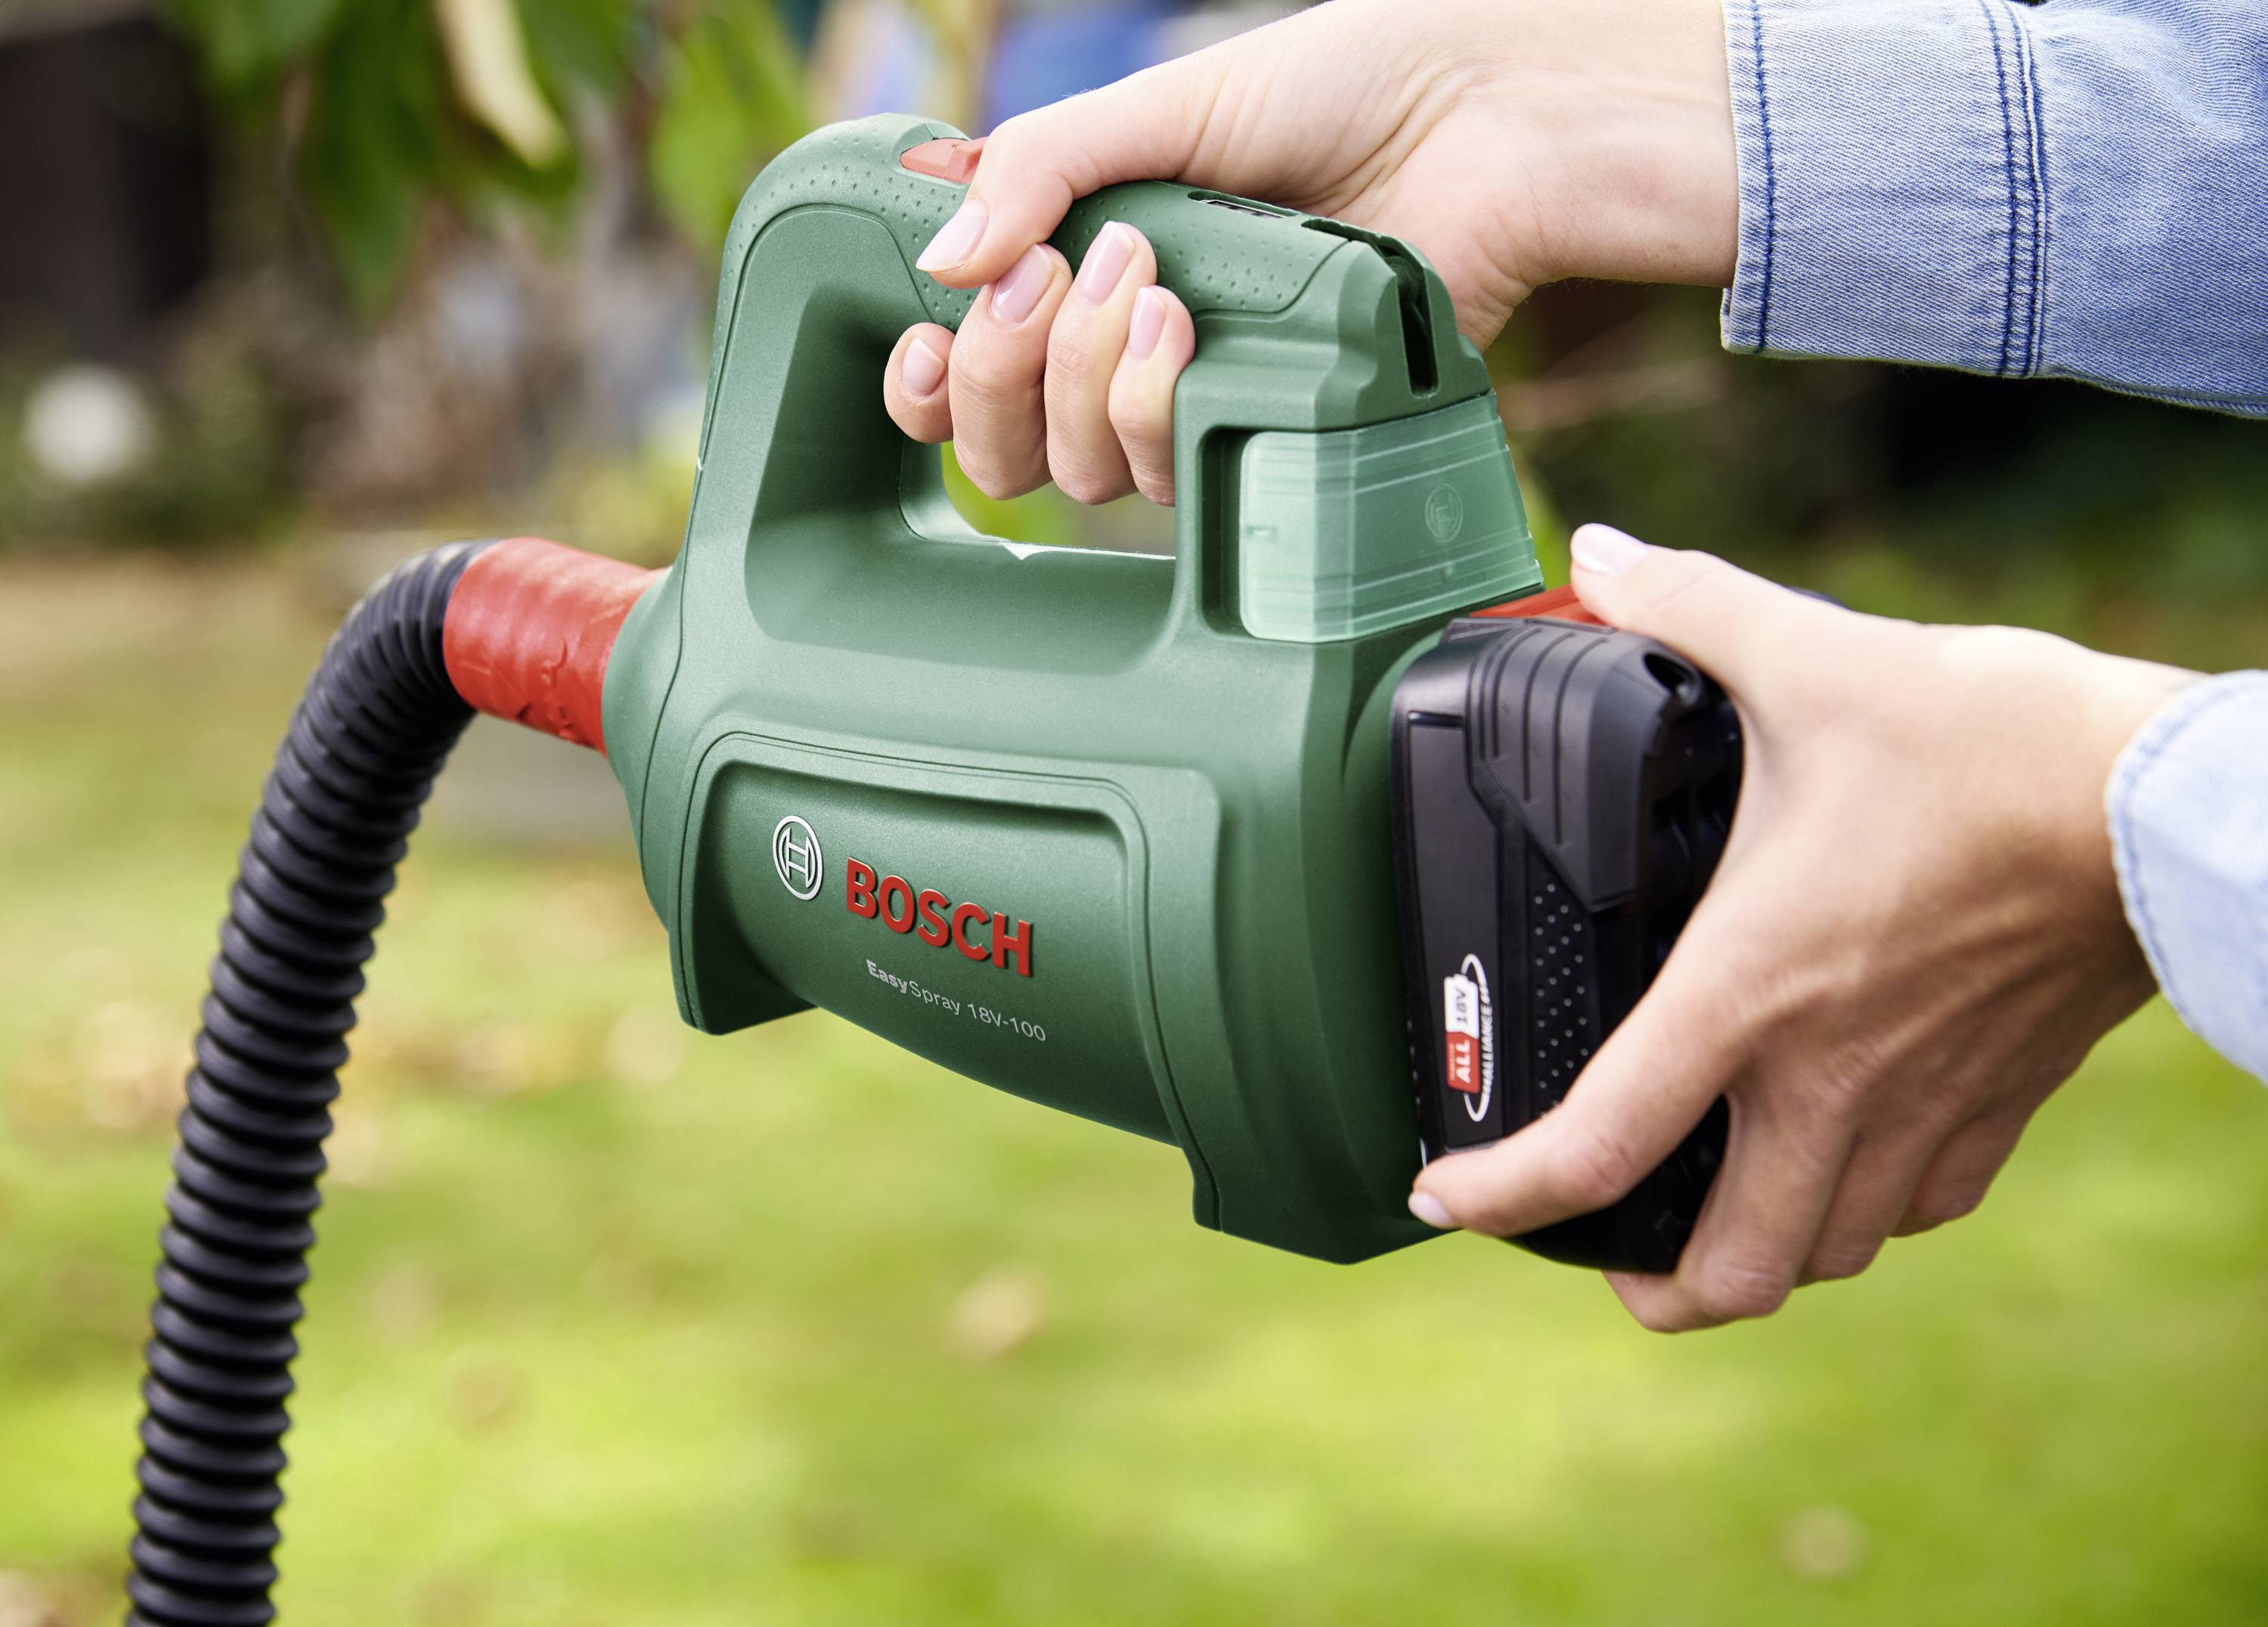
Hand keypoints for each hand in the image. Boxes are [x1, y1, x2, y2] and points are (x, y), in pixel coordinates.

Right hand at [884, 0, 1738, 503]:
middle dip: (1006, 369)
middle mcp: (1121, 357)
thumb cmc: (1328, 95)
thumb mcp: (1159, 107)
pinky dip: (1157, 415)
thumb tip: (941, 261)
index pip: (961, 377)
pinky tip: (1188, 342)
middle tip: (1062, 274)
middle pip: (1002, 448)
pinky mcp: (1267, 444)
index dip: (926, 385)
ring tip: (1157, 289)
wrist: (1473, 126)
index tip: (926, 338)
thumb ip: (1039, 169)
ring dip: (1088, 384)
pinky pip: (1172, 486)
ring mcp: (1193, 408)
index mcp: (1078, 274)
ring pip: (1080, 474)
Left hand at [1407, 525, 2195, 1331]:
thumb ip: (1687, 605)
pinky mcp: (2003, 1102)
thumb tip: (1599, 552)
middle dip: (1653, 1292)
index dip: (1499, 1196)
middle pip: (1731, 1274)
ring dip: (1758, 1255)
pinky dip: (1863, 1207)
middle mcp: (1829, 1080)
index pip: (1597, 1146)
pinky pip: (1921, 1204)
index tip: (1440, 1195)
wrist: (2167, 802)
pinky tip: (1842, 1155)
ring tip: (1710, 1212)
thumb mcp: (1815, 658)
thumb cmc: (1993, 744)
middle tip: (1604, 1250)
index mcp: (1749, 991)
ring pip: (1829, 1253)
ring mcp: (1922, 1107)